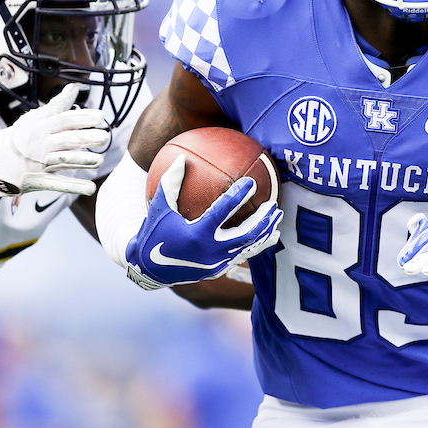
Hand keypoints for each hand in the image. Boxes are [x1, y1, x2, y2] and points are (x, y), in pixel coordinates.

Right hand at [0, 84, 109, 196]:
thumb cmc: (20, 138)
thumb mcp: (35, 118)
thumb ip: (58, 105)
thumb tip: (74, 87)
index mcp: (40, 127)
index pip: (63, 120)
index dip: (81, 117)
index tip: (100, 116)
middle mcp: (39, 144)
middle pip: (65, 140)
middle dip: (85, 138)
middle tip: (104, 136)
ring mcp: (39, 163)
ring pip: (62, 161)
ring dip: (81, 161)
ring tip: (100, 160)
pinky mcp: (39, 180)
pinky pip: (58, 184)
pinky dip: (74, 187)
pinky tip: (90, 188)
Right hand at [125, 155, 281, 288]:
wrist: (149, 269)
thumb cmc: (154, 233)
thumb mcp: (159, 207)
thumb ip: (170, 183)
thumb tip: (182, 157)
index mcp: (197, 234)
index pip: (223, 212)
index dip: (238, 196)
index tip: (251, 182)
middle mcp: (210, 251)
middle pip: (247, 234)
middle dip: (263, 219)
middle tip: (274, 204)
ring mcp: (217, 263)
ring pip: (249, 247)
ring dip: (266, 232)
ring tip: (278, 217)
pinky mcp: (219, 270)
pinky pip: (243, 255)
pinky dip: (257, 244)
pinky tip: (267, 234)